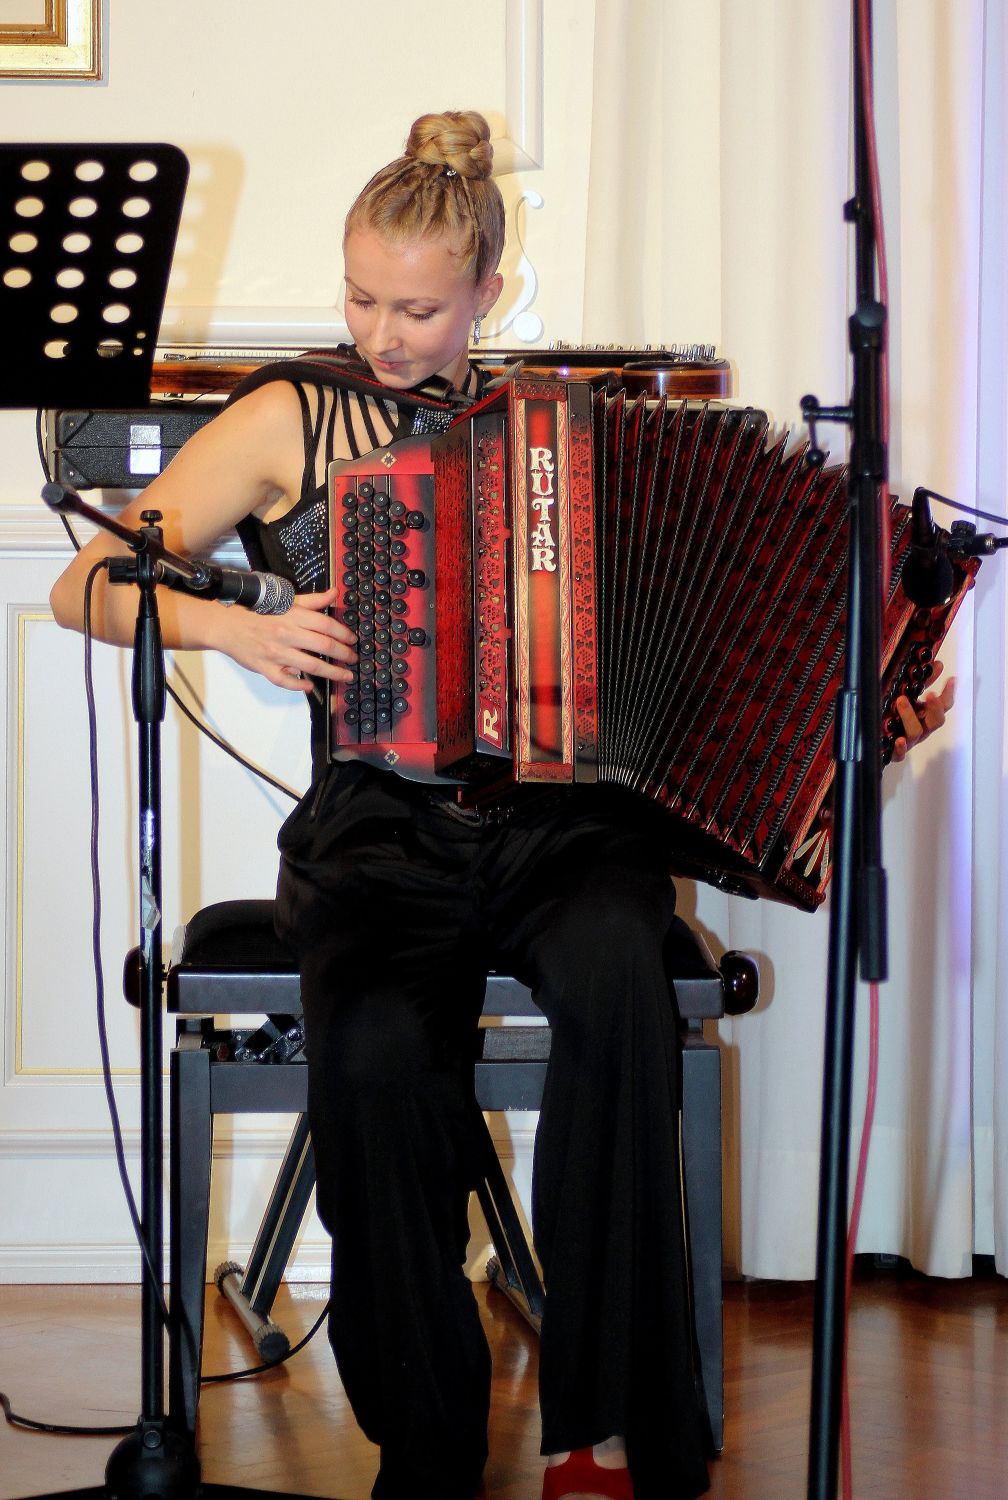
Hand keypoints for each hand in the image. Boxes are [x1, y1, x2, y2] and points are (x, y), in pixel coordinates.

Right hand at [211, 586, 356, 692]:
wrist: (225, 623)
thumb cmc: (256, 611)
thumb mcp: (285, 601)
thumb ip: (312, 600)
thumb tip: (334, 593)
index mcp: (293, 616)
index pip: (326, 625)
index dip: (343, 634)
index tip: (352, 640)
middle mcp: (286, 634)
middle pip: (324, 646)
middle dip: (343, 655)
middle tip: (353, 659)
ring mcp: (276, 653)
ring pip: (311, 666)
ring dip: (332, 673)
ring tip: (344, 676)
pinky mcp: (265, 667)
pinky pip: (285, 680)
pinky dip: (299, 685)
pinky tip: (310, 686)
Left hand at [890, 662, 955, 761]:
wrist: (874, 737)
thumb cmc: (892, 715)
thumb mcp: (907, 694)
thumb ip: (922, 682)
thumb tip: (936, 664)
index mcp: (925, 714)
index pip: (944, 705)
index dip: (949, 693)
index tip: (951, 679)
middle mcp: (920, 728)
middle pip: (936, 721)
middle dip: (935, 707)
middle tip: (930, 694)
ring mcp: (908, 740)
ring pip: (916, 732)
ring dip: (910, 716)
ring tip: (901, 701)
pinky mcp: (894, 752)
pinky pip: (900, 753)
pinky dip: (900, 748)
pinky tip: (898, 740)